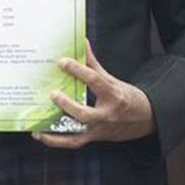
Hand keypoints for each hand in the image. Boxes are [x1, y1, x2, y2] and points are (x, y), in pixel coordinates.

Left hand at [32, 40, 155, 149]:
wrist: (147, 119)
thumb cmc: (128, 97)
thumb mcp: (113, 80)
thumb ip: (94, 65)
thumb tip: (82, 43)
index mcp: (114, 96)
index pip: (95, 81)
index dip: (78, 70)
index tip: (62, 61)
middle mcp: (106, 115)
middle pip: (84, 114)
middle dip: (67, 105)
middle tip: (53, 94)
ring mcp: (99, 129)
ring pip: (76, 135)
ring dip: (55, 133)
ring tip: (37, 127)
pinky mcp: (95, 138)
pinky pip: (74, 142)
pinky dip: (57, 141)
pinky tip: (42, 135)